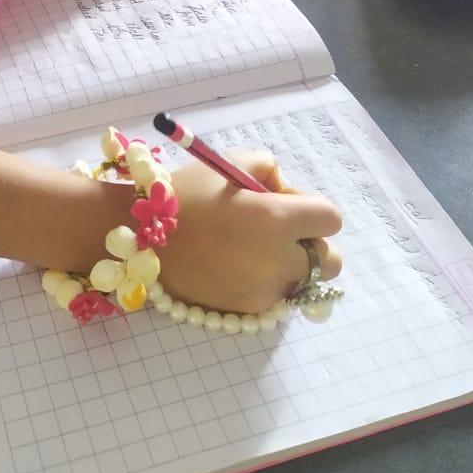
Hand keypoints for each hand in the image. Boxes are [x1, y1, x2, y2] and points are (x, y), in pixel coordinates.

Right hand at [157, 150, 342, 313]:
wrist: (141, 237)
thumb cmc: (186, 193)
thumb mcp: (230, 162)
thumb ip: (268, 169)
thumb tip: (283, 191)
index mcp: (277, 219)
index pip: (331, 219)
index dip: (312, 208)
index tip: (284, 203)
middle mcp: (279, 259)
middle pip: (330, 260)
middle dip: (311, 244)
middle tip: (277, 232)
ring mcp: (265, 290)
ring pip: (303, 281)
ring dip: (289, 265)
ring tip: (252, 250)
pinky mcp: (248, 310)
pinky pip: (275, 295)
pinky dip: (265, 281)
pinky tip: (235, 266)